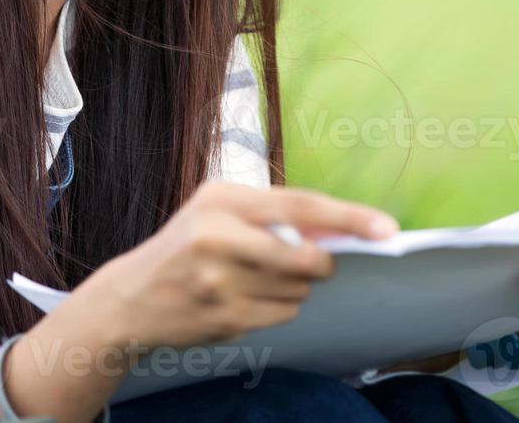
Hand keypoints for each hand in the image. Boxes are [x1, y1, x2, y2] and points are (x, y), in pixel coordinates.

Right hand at [70, 180, 399, 350]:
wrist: (131, 298)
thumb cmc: (185, 244)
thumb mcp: (217, 209)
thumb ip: (272, 212)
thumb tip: (336, 230)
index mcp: (222, 200)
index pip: (300, 206)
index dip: (348, 218)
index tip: (386, 229)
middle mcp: (219, 237)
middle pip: (306, 257)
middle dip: (320, 263)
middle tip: (312, 261)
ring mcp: (220, 283)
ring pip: (298, 289)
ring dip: (294, 286)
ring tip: (258, 277)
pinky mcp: (224, 318)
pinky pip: (283, 314)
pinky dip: (279, 307)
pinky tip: (248, 298)